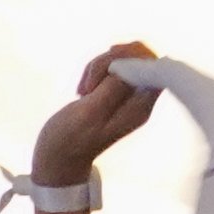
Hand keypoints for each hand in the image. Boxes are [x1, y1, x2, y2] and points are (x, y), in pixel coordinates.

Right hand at [32, 41, 162, 193]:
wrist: (58, 157)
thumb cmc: (70, 139)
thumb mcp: (89, 112)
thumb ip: (115, 87)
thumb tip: (141, 62)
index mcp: (140, 107)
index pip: (154, 67)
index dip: (132, 56)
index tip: (106, 66)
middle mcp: (140, 100)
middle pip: (139, 58)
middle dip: (111, 60)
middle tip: (90, 81)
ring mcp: (128, 96)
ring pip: (123, 60)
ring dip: (99, 66)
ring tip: (83, 90)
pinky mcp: (115, 93)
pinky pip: (111, 68)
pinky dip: (95, 71)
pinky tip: (84, 89)